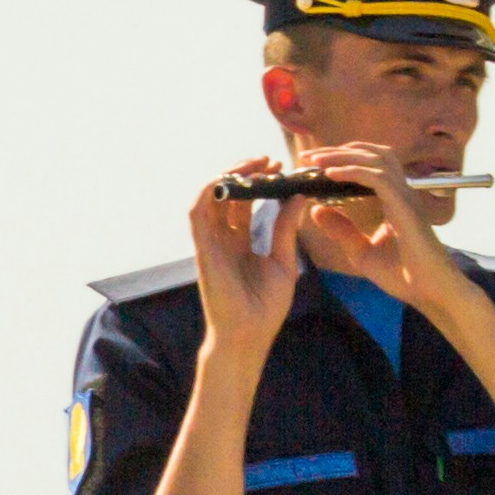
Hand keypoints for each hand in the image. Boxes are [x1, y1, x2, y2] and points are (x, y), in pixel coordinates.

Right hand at [184, 167, 302, 340]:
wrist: (250, 334)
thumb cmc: (265, 306)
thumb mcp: (283, 260)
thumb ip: (286, 228)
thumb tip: (297, 197)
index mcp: (239, 243)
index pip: (244, 203)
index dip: (258, 182)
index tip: (278, 168)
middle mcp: (222, 239)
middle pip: (227, 196)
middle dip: (245, 172)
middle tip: (269, 160)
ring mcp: (210, 243)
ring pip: (211, 198)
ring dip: (228, 176)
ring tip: (253, 163)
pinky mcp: (203, 249)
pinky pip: (197, 213)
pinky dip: (208, 191)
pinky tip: (226, 177)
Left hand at [279, 141, 468, 310]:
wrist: (430, 291)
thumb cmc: (404, 275)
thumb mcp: (362, 251)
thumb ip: (341, 230)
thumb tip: (316, 210)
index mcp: (393, 200)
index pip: (370, 165)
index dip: (343, 159)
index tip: (313, 164)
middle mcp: (401, 192)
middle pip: (372, 154)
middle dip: (338, 150)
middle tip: (308, 156)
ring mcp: (405, 196)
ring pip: (375, 159)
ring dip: (342, 155)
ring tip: (315, 159)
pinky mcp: (404, 205)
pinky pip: (376, 178)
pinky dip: (352, 171)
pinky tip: (330, 174)